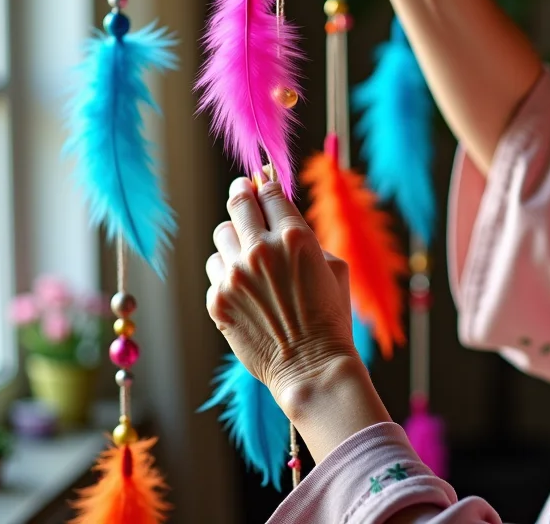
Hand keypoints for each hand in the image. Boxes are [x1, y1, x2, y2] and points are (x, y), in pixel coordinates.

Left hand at [205, 176, 356, 409]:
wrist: (310, 366)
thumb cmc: (330, 317)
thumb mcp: (334, 268)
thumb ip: (307, 238)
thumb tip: (283, 217)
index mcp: (295, 237)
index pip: (269, 192)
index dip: (263, 183)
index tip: (258, 182)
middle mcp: (261, 250)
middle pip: (237, 203)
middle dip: (241, 195)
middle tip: (242, 195)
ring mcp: (235, 275)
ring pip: (221, 235)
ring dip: (234, 240)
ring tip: (249, 257)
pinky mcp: (218, 299)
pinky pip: (215, 270)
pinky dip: (227, 274)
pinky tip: (246, 289)